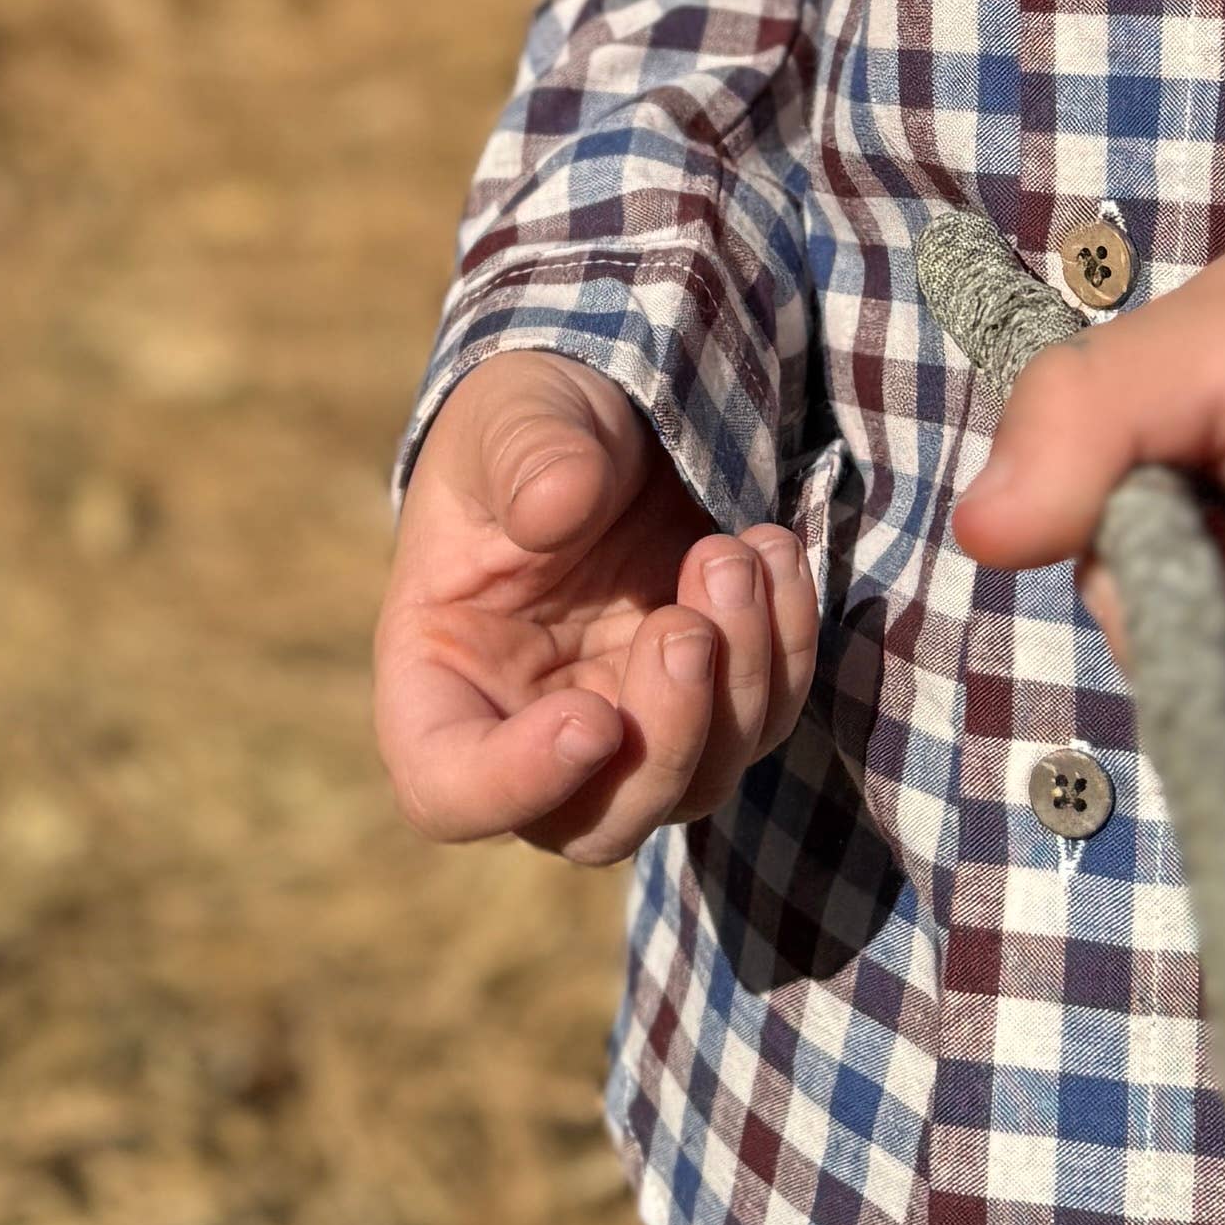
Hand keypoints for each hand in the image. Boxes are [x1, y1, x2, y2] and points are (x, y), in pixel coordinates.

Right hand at [375, 356, 820, 866]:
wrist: (615, 401)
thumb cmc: (535, 415)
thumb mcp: (516, 410)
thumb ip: (528, 456)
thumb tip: (560, 510)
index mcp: (440, 675)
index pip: (448, 789)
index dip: (516, 786)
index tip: (594, 718)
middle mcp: (528, 726)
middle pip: (594, 823)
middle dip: (662, 738)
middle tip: (689, 625)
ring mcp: (625, 725)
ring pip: (693, 785)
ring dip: (737, 684)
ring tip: (738, 553)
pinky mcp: (706, 703)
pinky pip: (760, 723)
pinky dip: (783, 652)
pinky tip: (777, 553)